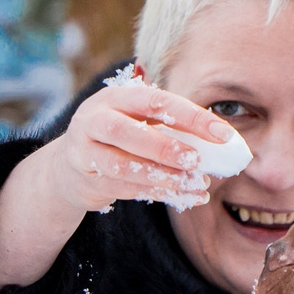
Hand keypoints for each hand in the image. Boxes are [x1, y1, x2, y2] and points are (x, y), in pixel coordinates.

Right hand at [34, 72, 243, 214]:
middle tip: (198, 161)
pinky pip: (123, 188)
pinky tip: (185, 196)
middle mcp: (94, 118)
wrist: (70, 166)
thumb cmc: (118, 137)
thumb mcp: (137, 119)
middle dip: (165, 148)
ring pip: (122, 166)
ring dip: (162, 176)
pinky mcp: (87, 178)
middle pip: (126, 131)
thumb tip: (221, 138)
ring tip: (196, 184)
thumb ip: (170, 124)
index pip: (155, 101)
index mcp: (115, 97)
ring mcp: (85, 150)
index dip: (190, 117)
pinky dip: (157, 193)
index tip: (223, 134)